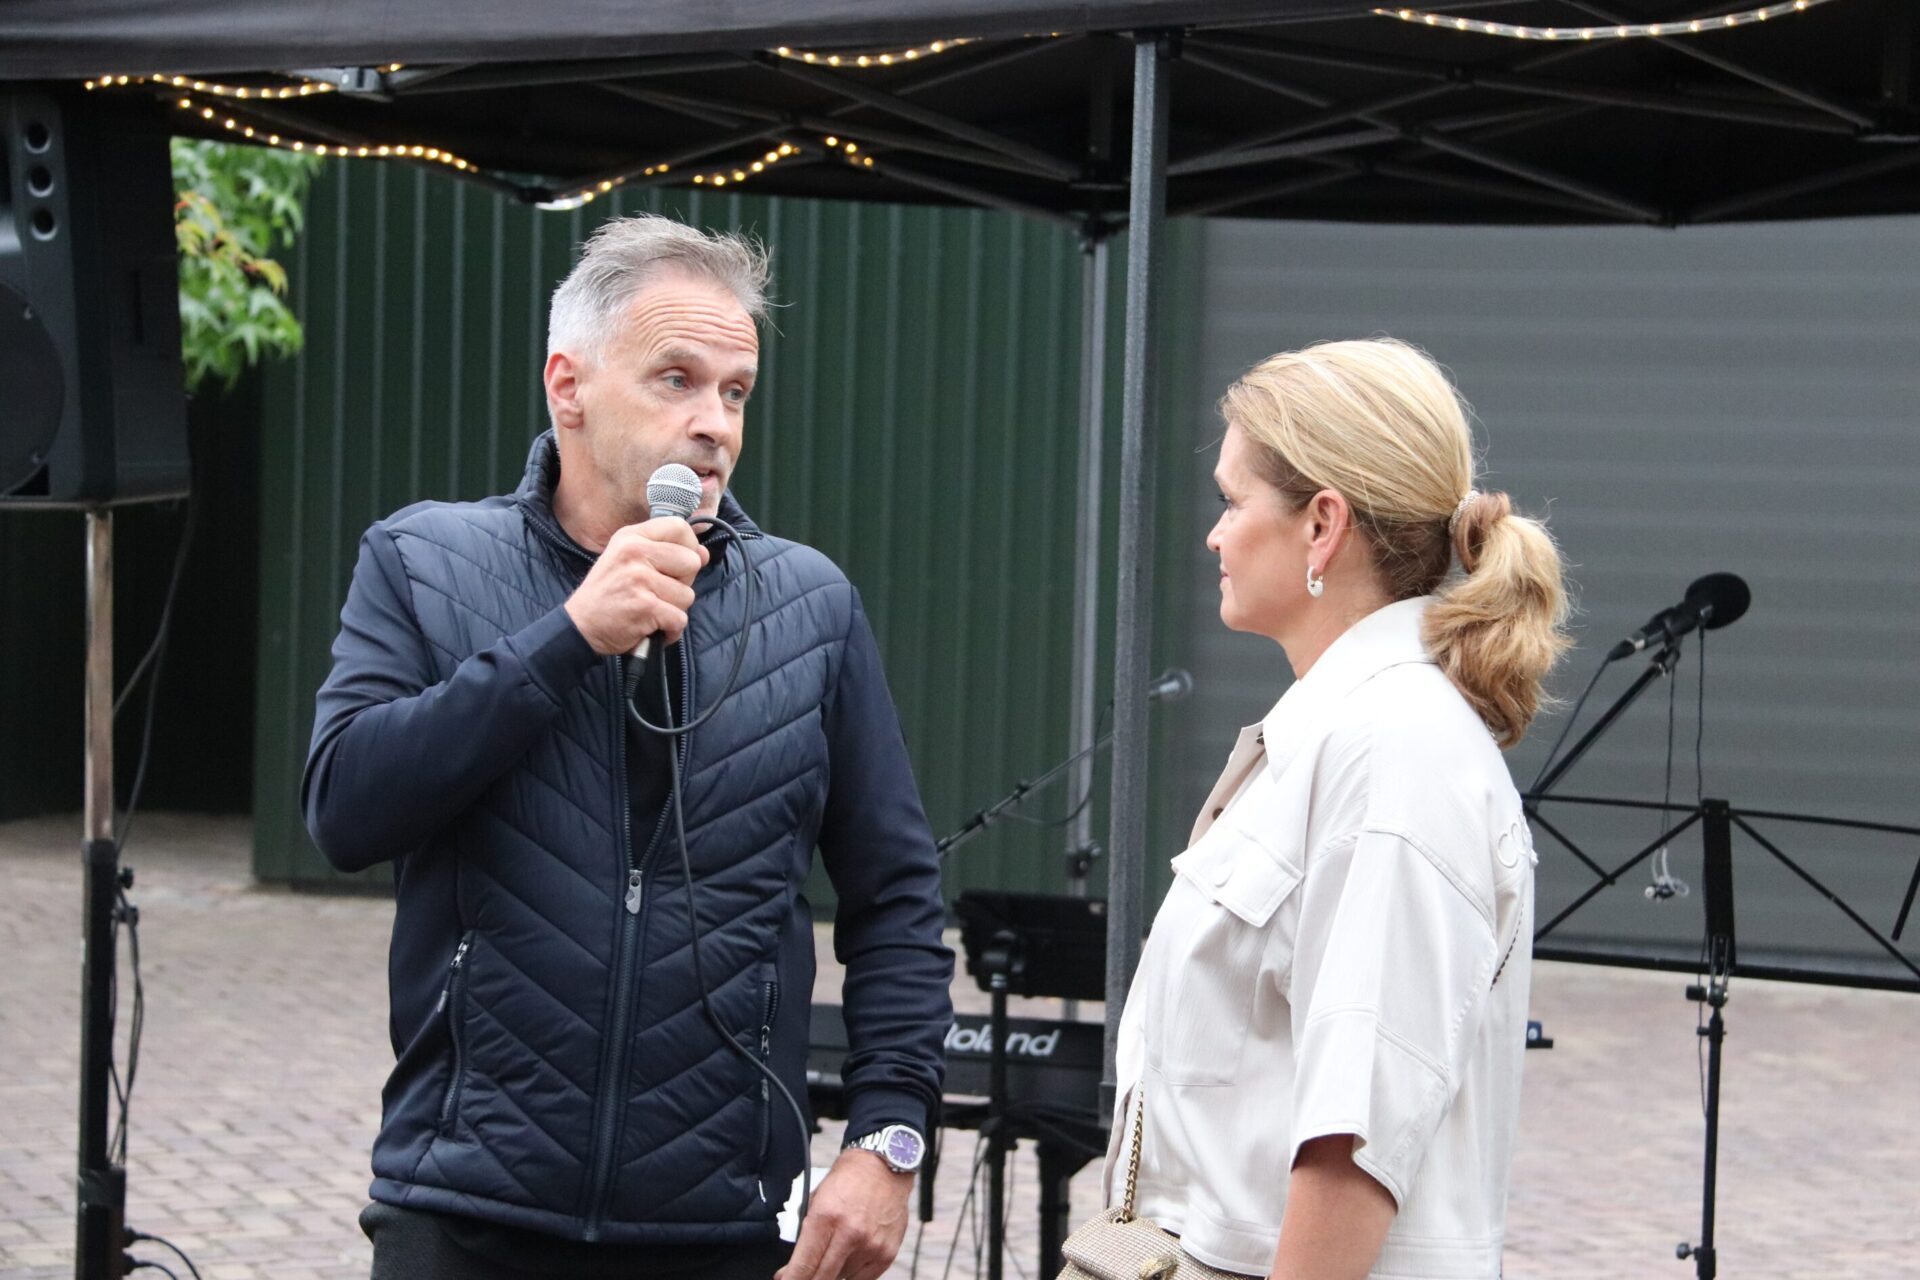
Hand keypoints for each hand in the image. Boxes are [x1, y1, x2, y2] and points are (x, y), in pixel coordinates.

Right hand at [563, 518, 708, 654]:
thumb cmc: (609, 593)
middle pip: (691, 562)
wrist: (580, 625)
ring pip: (688, 594)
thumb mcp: (628, 560)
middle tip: (658, 592)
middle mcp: (634, 552)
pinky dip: (670, 630)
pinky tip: (652, 627)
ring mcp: (639, 579)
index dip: (689, 547)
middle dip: (683, 583)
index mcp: (631, 537)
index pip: (679, 527)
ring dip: (674, 609)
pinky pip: (680, 618)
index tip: (678, 564)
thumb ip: (665, 552)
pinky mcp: (645, 606)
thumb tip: (703, 554)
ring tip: (650, 609)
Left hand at [775, 1147, 911, 1279]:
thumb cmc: (848, 1180)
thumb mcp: (817, 1200)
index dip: (791, 1279)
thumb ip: (807, 1235)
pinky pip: (863, 1279)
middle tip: (803, 1277)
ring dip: (833, 1272)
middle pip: (822, 1278)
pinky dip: (852, 1273)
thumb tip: (793, 1268)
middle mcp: (849, 1234)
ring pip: (842, 1278)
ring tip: (835, 1252)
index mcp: (826, 1218)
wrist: (884, 1165)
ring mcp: (870, 1246)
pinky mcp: (887, 1253)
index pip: (804, 1264)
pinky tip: (850, 1257)